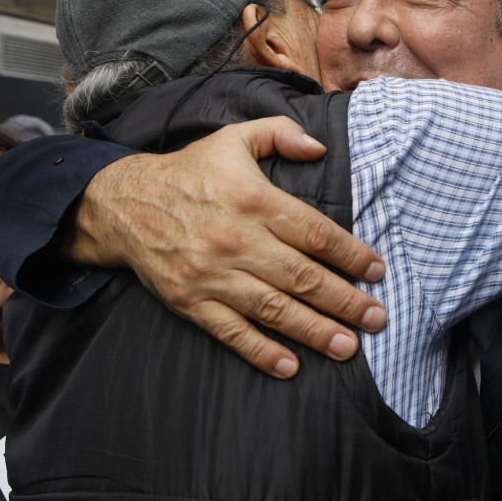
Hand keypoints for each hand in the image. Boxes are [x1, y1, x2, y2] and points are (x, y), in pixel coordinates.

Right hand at [66, 117, 386, 377]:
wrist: (124, 203)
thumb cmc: (190, 172)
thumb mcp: (234, 138)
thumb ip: (281, 134)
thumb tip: (320, 148)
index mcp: (253, 200)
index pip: (315, 232)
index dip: (351, 254)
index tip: (377, 271)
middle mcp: (237, 240)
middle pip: (302, 277)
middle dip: (345, 301)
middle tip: (377, 318)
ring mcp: (213, 275)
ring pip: (273, 309)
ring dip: (314, 331)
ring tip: (348, 347)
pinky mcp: (191, 301)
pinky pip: (231, 332)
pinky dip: (261, 351)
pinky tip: (291, 366)